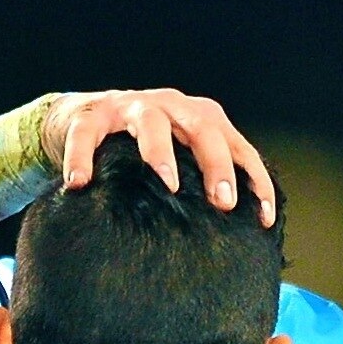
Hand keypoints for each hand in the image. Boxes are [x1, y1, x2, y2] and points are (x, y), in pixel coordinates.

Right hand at [43, 89, 275, 223]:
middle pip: (203, 128)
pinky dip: (82, 157)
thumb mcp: (179, 159)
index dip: (254, 180)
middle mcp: (170, 107)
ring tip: (168, 183)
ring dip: (161, 151)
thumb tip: (239, 236)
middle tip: (224, 201)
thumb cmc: (140, 149)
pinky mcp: (90, 116)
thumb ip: (203, 183)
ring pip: (150, 123)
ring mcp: (130, 107)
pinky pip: (86, 135)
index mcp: (200, 119)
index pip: (237, 148)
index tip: (263, 218)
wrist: (81, 118)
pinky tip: (79, 184)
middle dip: (216, 164)